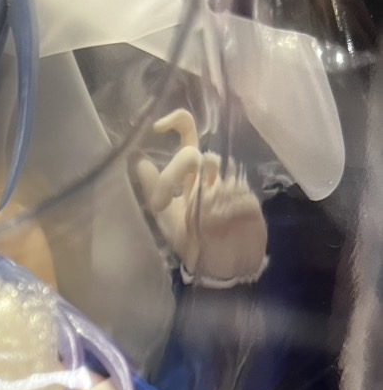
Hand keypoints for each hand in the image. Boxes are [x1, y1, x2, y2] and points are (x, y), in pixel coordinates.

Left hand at [136, 110, 266, 286]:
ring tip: (194, 217)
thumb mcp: (164, 217)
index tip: (158, 126)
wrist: (217, 267)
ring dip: (197, 195)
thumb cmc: (190, 240)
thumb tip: (140, 162)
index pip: (187, 136)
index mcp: (190, 174)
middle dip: (177, 172)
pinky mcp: (248, 202)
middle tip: (166, 197)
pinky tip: (218, 225)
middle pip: (197, 154)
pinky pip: (233, 195)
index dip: (177, 121)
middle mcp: (211, 175)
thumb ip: (154, 190)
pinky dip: (221, 210)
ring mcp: (231, 186)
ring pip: (215, 171)